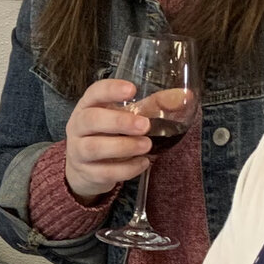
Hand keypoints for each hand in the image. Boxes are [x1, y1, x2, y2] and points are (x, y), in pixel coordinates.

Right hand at [61, 79, 159, 203]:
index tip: (132, 89)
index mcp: (88, 106)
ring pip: (93, 148)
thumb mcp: (126, 117)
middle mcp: (79, 126)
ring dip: (123, 147)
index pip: (94, 92)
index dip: (110, 90)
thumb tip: (184, 96)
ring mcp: (78, 151)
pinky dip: (126, 169)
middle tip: (144, 125)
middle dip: (118, 121)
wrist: (84, 168)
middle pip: (90, 120)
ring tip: (146, 145)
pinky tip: (143, 163)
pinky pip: (104, 172)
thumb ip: (152, 106)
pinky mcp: (86, 173)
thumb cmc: (108, 134)